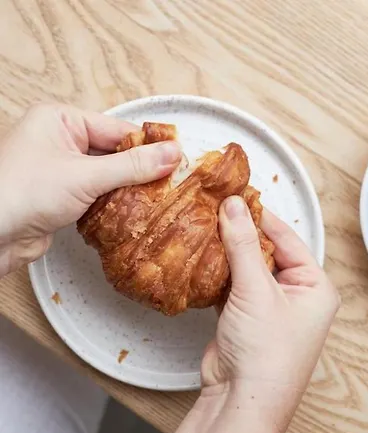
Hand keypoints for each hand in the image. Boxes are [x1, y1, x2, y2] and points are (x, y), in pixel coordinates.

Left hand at [0, 103, 180, 275]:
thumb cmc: (22, 193)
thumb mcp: (85, 175)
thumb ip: (132, 165)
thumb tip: (172, 154)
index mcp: (62, 120)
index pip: (117, 129)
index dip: (149, 144)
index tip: (177, 157)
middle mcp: (62, 141)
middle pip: (115, 152)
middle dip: (141, 168)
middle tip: (172, 181)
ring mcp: (63, 169)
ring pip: (109, 175)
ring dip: (130, 187)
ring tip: (160, 196)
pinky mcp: (65, 195)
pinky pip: (100, 193)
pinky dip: (117, 202)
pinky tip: (136, 209)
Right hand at [166, 197, 338, 432]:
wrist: (240, 399)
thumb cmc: (267, 356)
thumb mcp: (257, 290)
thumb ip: (243, 244)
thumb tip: (234, 207)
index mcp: (314, 287)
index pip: (287, 238)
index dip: (261, 217)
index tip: (238, 198)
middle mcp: (296, 295)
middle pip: (266, 252)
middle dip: (241, 235)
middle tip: (218, 211)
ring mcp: (269, 306)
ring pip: (247, 268)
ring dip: (228, 253)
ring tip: (208, 228)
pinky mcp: (245, 316)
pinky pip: (233, 284)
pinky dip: (219, 273)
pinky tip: (205, 258)